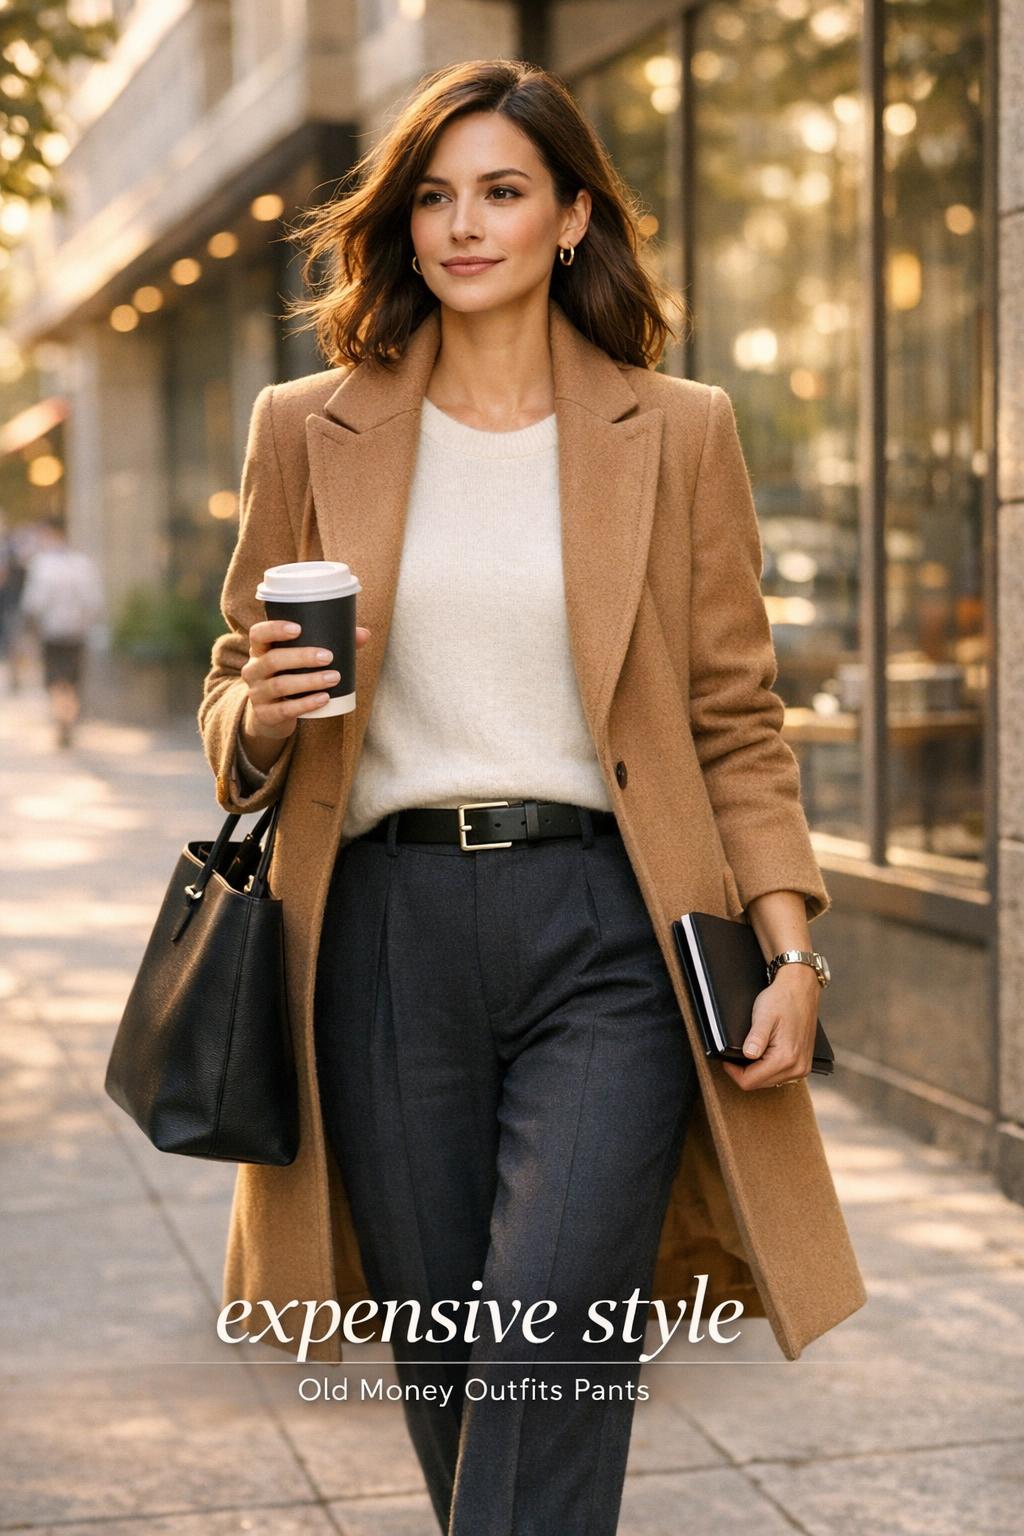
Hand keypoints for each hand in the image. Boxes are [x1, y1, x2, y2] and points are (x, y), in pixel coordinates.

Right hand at [240, 619, 371, 741]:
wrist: (270, 716)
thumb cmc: (290, 677)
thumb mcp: (299, 661)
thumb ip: (329, 644)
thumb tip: (364, 634)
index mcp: (260, 650)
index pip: (258, 634)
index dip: (274, 629)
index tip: (298, 628)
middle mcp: (253, 670)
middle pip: (272, 660)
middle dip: (301, 657)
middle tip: (329, 657)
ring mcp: (257, 694)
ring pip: (280, 685)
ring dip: (309, 681)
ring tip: (334, 678)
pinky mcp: (266, 715)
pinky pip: (285, 709)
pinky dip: (306, 704)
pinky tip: (323, 699)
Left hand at [719, 963, 819, 1090]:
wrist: (801, 989)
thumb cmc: (782, 999)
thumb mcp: (764, 1015)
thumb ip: (756, 1037)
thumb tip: (748, 1055)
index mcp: (786, 1059)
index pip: (750, 1081)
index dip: (733, 1072)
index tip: (727, 1059)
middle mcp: (798, 1068)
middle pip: (759, 1084)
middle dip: (745, 1071)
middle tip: (739, 1051)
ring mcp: (802, 1068)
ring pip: (769, 1081)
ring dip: (757, 1070)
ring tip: (753, 1049)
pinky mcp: (804, 1064)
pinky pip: (780, 1075)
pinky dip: (768, 1068)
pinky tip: (765, 1053)